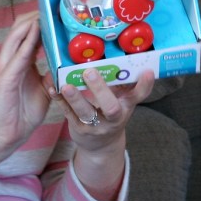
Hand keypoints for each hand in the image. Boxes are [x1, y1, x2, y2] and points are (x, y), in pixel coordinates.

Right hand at [0, 11, 48, 150]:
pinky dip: (27, 41)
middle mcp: (10, 60)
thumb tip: (68, 60)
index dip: (40, 21)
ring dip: (31, 22)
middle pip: (20, 28)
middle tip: (52, 6)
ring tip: (45, 11)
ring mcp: (5, 67)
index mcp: (19, 61)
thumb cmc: (24, 111)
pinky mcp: (4, 78)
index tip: (56, 11)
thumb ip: (52, 72)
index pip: (28, 33)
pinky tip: (37, 30)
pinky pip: (18, 54)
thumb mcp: (45, 87)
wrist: (9, 134)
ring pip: (16, 36)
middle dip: (35, 15)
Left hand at [53, 68, 155, 200]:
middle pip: (111, 107)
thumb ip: (122, 82)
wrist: (101, 146)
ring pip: (86, 113)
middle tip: (90, 72)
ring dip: (76, 99)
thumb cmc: (111, 113)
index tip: (147, 71)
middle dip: (100, 90)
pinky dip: (60, 101)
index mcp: (126, 106)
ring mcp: (95, 125)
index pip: (138, 96)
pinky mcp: (78, 128)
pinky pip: (68, 114)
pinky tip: (53, 88)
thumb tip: (122, 54)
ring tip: (66, 85)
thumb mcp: (121, 100)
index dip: (144, 85)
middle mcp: (113, 118)